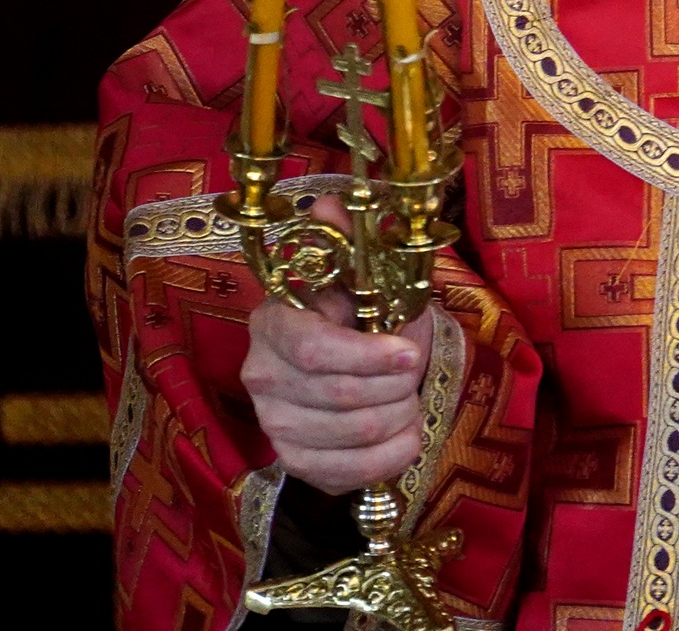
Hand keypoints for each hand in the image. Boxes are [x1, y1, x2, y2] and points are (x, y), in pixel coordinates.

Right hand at [239, 198, 433, 497]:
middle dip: (395, 386)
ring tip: (410, 399)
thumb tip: (327, 205)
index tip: (410, 354)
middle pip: (338, 395)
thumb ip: (348, 243)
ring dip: (399, 417)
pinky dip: (393, 455)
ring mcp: (273, 424)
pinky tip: (403, 434)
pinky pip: (352, 472)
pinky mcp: (294, 463)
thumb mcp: (367, 277)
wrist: (360, 372)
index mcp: (275, 321)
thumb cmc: (367, 316)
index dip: (368, 356)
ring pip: (351, 434)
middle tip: (417, 374)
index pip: (314, 349)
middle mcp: (262, 375)